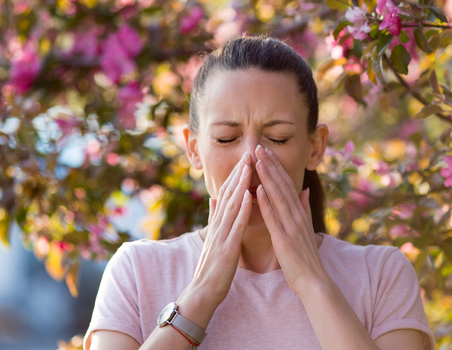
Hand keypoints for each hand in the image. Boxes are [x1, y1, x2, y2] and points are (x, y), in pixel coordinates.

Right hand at [176, 152, 252, 314]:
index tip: (245, 158)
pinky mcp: (226, 248)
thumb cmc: (212, 267)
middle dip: (238, 173)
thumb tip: (214, 198)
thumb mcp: (212, 238)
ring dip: (240, 185)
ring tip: (248, 166)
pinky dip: (242, 210)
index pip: (227, 194)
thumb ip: (214, 217)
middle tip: (248, 153)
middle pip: (228, 194)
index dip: (235, 175)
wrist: (203, 291)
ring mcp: (221, 236)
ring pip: (231, 205)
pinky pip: (236, 226)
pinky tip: (249, 196)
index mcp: (218, 223)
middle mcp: (218, 225)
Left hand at [254, 144, 329, 294]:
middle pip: (282, 185)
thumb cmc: (305, 257)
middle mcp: (297, 215)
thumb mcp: (306, 228)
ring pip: (278, 196)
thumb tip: (303, 190)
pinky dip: (266, 202)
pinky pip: (273, 218)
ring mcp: (291, 226)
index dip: (276, 167)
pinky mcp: (284, 239)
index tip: (266, 151)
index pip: (286, 184)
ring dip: (267, 177)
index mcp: (299, 213)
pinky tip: (258, 189)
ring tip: (257, 160)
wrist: (313, 281)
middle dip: (270, 165)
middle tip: (258, 147)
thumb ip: (304, 208)